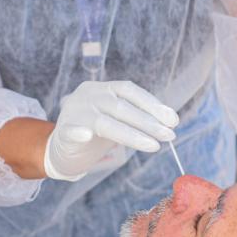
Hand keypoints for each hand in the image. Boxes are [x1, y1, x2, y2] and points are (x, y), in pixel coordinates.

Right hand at [43, 81, 177, 180]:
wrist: (63, 149)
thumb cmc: (97, 132)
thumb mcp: (119, 120)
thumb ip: (138, 117)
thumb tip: (169, 121)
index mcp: (103, 88)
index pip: (130, 91)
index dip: (153, 104)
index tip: (173, 120)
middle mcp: (88, 95)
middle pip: (122, 107)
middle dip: (149, 123)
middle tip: (170, 135)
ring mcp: (74, 112)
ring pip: (105, 123)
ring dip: (133, 135)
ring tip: (154, 146)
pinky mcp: (62, 132)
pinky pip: (71, 132)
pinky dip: (79, 132)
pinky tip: (87, 135)